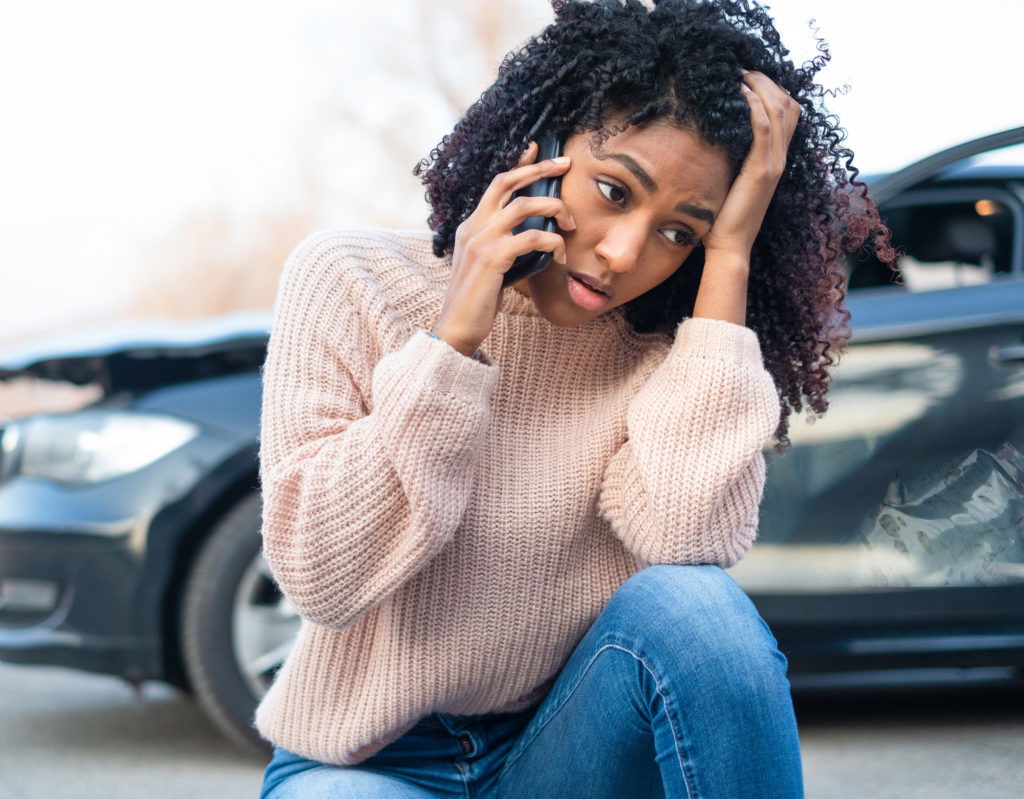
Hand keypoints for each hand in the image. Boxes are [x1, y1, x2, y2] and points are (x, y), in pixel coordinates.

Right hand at [432, 141, 575, 356]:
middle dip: (538, 169)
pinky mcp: (492, 257)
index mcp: (471, 226)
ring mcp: (480, 240)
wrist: (458, 327)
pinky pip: (532, 238)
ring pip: (523, 206)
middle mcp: (473, 226)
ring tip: (572, 224)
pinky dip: (553, 243)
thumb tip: (536, 238)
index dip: (517, 165)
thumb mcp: (491, 267)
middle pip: (506, 182)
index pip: (495, 185)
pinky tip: (562, 257)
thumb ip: (505, 247)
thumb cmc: (478, 301)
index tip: (536, 149)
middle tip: (565, 164)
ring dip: (554, 209)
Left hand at [701, 70, 800, 264]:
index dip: (772, 89)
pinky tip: (739, 95)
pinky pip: (763, 128)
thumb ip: (736, 158)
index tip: (748, 78)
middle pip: (788, 105)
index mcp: (776, 159)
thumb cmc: (726, 217)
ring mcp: (774, 164)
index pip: (789, 112)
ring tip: (740, 76)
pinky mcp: (761, 171)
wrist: (730, 245)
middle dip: (766, 81)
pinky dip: (753, 106)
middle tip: (742, 70)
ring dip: (759, 87)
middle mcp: (780, 158)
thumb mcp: (735, 180)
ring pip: (779, 111)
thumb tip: (721, 135)